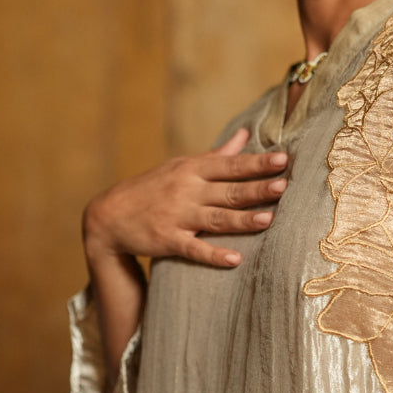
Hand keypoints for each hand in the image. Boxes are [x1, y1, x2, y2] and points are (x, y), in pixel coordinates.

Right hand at [82, 129, 287, 382]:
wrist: (109, 215)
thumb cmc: (152, 187)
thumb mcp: (181, 165)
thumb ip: (217, 155)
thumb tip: (245, 133)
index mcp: (192, 169)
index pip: (231, 164)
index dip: (257, 163)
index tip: (283, 159)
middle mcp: (187, 190)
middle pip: (228, 190)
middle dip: (256, 188)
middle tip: (283, 186)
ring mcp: (177, 216)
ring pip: (215, 219)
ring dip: (242, 219)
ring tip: (268, 219)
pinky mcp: (166, 241)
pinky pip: (193, 249)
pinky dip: (213, 255)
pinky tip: (234, 259)